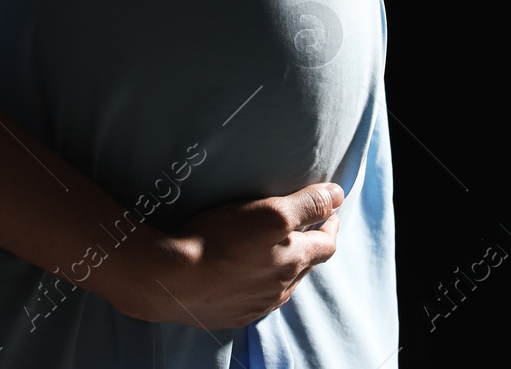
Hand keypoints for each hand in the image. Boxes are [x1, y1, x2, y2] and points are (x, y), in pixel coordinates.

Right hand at [107, 182, 343, 329]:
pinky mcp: (233, 314)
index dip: (331, 225)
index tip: (329, 214)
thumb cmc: (220, 240)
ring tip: (273, 251)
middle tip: (304, 229)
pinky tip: (244, 275)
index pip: (327, 244)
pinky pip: (255, 299)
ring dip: (284, 266)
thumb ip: (308, 204)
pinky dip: (258, 284)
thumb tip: (338, 196)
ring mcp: (257, 304)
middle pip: (306, 265)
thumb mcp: (270, 212)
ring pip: (282, 284)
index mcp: (295, 261)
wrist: (172, 280)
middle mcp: (281, 288)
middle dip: (309, 245)